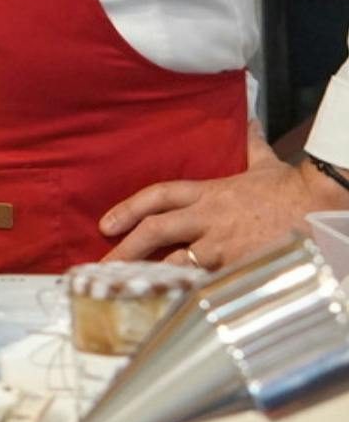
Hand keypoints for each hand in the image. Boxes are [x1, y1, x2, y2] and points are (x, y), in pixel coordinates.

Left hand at [98, 121, 342, 270]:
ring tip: (127, 288)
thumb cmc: (290, 189)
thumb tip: (249, 121)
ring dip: (151, 274)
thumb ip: (249, 145)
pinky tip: (167, 301)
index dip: (128, 208)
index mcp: (207, 193)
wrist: (318, 208)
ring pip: (176, 261)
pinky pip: (205, 282)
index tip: (106, 223)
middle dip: (126, 248)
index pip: (158, 195)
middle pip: (156, 231)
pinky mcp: (238, 267)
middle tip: (103, 265)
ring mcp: (222, 245)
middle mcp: (207, 219)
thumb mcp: (264, 163)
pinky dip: (186, 290)